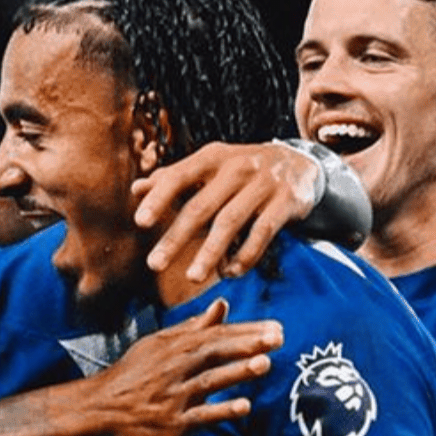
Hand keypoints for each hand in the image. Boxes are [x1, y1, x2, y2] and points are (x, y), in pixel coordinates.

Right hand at [94, 299, 281, 435]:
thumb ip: (194, 327)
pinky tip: (244, 406)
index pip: (216, 335)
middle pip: (215, 353)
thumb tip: (222, 305)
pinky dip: (222, 411)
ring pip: (209, 381)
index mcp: (175, 348)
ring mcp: (174, 396)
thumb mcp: (159, 345)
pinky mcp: (173, 424)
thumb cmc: (133, 375)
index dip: (246, 330)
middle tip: (278, 338)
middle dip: (247, 345)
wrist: (100, 408)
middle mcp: (176, 368)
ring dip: (237, 372)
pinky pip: (200, 416)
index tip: (275, 326)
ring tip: (265, 364)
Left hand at [136, 142, 322, 282]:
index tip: (140, 222)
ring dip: (209, 252)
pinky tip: (229, 273)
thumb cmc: (242, 171)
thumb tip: (136, 189)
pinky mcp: (286, 202)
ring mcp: (263, 185)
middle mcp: (236, 167)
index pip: (179, 176)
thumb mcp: (210, 167)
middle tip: (154, 264)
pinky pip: (261, 233)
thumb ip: (174, 179)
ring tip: (192, 277)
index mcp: (212, 158)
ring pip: (230, 222)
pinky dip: (245, 255)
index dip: (159, 199)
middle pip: (201, 206)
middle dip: (176, 237)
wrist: (300, 163)